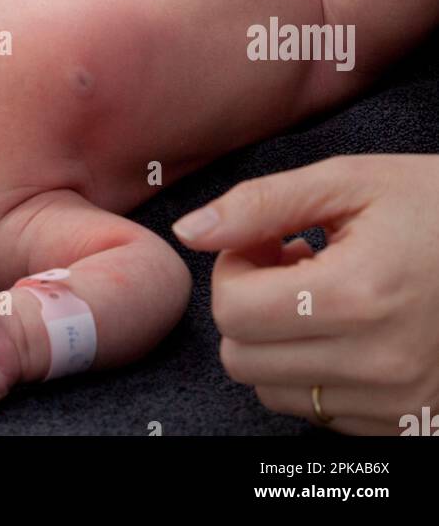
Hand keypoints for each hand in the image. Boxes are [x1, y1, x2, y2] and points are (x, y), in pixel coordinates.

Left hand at [172, 155, 438, 434]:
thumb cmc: (433, 204)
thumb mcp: (351, 180)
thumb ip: (261, 203)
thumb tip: (189, 230)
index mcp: (359, 295)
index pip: (234, 310)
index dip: (235, 266)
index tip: (269, 239)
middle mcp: (379, 362)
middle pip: (244, 358)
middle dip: (249, 303)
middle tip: (292, 261)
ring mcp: (397, 402)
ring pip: (273, 391)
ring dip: (278, 340)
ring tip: (323, 293)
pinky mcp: (408, 423)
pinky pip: (319, 411)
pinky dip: (315, 370)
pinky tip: (349, 325)